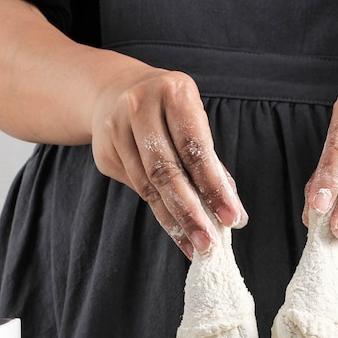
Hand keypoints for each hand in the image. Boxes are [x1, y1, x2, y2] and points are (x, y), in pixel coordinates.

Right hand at [91, 66, 246, 257]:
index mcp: (174, 93)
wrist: (114, 92)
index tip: (231, 217)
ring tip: (196, 245)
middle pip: (166, 171)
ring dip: (175, 221)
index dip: (213, 186)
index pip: (195, 148)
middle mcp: (140, 106)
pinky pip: (137, 189)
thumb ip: (211, 164)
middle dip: (191, 213)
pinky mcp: (104, 152)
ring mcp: (116, 129)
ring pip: (148, 187)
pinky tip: (177, 231)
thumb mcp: (194, 123)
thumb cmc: (170, 113)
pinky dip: (160, 213)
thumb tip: (233, 213)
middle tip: (209, 243)